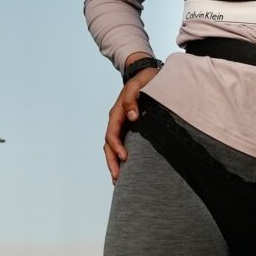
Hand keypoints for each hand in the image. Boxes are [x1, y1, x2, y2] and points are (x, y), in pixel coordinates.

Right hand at [104, 56, 161, 182]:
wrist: (146, 75)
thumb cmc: (144, 80)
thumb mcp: (138, 86)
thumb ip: (132, 99)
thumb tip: (132, 117)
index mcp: (117, 113)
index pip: (112, 134)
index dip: (116, 147)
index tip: (125, 157)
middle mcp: (117, 122)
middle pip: (109, 145)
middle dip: (112, 162)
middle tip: (117, 177)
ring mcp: (122, 126)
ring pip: (113, 148)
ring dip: (115, 163)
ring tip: (119, 180)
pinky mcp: (130, 129)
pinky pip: (122, 145)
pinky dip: (122, 158)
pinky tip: (127, 169)